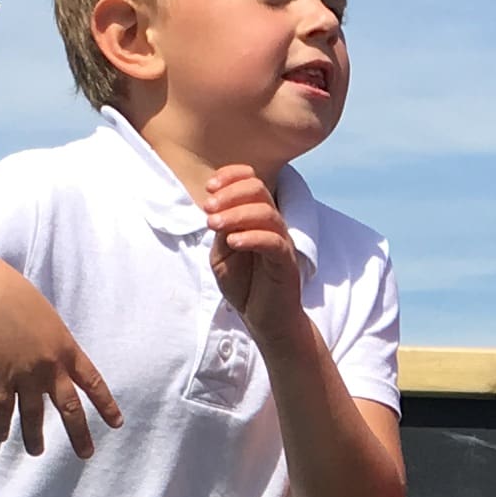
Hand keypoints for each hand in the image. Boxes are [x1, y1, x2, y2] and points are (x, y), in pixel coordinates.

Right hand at [0, 260, 119, 459]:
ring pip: (34, 415)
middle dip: (79, 434)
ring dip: (35, 437)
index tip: (116, 423)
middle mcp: (51, 367)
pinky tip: (1, 437)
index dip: (106, 405)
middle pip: (70, 408)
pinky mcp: (0, 378)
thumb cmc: (17, 298)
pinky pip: (2, 409)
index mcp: (67, 349)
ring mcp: (25, 375)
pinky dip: (1, 425)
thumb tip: (55, 360)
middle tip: (86, 454)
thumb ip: (55, 343)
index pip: (94, 383)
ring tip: (37, 452)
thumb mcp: (48, 319)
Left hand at [201, 164, 303, 341]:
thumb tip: (216, 211)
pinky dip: (251, 237)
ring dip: (236, 214)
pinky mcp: (286, 262)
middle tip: (209, 209)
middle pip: (258, 189)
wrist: (264, 320)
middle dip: (230, 194)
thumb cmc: (245, 286)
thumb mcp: (222, 255)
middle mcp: (272, 224)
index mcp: (257, 217)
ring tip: (214, 225)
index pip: (251, 181)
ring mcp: (281, 241)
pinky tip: (233, 242)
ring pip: (265, 212)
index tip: (209, 188)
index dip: (231, 176)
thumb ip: (221, 232)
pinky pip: (273, 241)